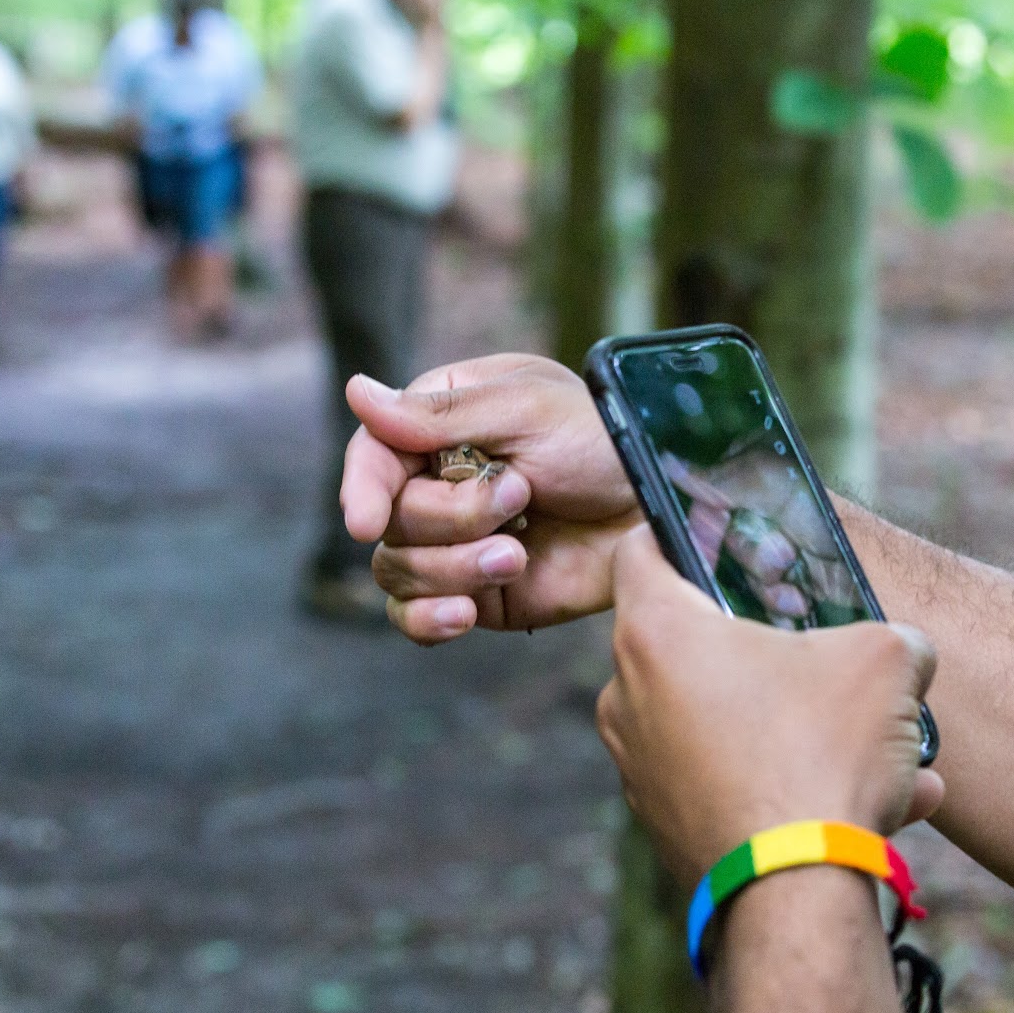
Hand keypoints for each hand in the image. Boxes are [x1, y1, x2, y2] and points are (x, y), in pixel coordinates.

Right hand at [341, 356, 640, 642]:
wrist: (659, 512)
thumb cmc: (606, 443)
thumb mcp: (528, 411)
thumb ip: (438, 414)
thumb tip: (354, 393)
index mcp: (443, 420)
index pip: (374, 453)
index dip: (363, 487)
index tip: (366, 522)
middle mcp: (439, 480)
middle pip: (390, 518)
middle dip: (451, 517)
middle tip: (520, 497)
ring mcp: (454, 542)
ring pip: (397, 570)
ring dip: (454, 567)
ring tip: (516, 555)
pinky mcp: (474, 592)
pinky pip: (416, 617)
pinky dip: (430, 620)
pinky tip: (463, 613)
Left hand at [597, 527, 945, 887]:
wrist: (795, 895)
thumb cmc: (822, 755)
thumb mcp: (885, 661)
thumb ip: (892, 637)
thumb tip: (905, 653)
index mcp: (657, 634)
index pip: (639, 549)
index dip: (679, 531)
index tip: (720, 537)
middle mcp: (627, 697)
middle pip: (689, 643)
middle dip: (763, 646)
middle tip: (825, 654)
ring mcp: (640, 768)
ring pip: (724, 723)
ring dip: (799, 728)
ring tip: (887, 751)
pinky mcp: (665, 827)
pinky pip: (735, 784)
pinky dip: (793, 786)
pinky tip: (884, 804)